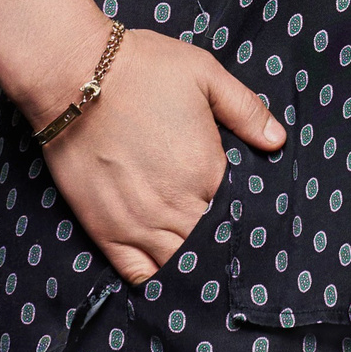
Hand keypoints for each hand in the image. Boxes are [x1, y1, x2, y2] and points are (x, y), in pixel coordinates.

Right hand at [0, 0, 286, 281]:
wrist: (72, 76)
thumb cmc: (142, 69)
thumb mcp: (206, 74)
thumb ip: (246, 110)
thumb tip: (278, 141)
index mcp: (209, 172)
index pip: (240, 215)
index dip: (244, 218)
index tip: (246, 216)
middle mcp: (178, 207)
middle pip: (212, 246)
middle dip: (222, 247)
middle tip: (228, 247)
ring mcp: (140, 224)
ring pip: (179, 267)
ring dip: (193, 266)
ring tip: (201, 265)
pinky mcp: (105, 231)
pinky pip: (137, 275)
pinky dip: (155, 281)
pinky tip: (166, 277)